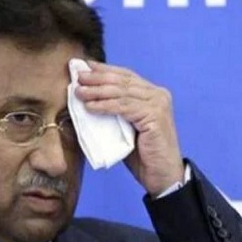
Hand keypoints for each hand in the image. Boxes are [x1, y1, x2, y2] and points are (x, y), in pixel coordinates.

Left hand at [75, 60, 184, 196]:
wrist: (162, 175)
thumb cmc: (143, 154)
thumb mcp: (125, 127)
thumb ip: (114, 112)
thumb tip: (87, 100)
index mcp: (153, 94)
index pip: (126, 76)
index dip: (104, 70)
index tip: (85, 66)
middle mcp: (158, 95)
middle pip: (122, 81)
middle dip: (98, 78)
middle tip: (78, 77)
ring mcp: (158, 104)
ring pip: (122, 92)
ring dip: (97, 91)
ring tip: (79, 92)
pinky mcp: (155, 116)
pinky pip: (124, 107)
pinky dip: (105, 106)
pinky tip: (90, 106)